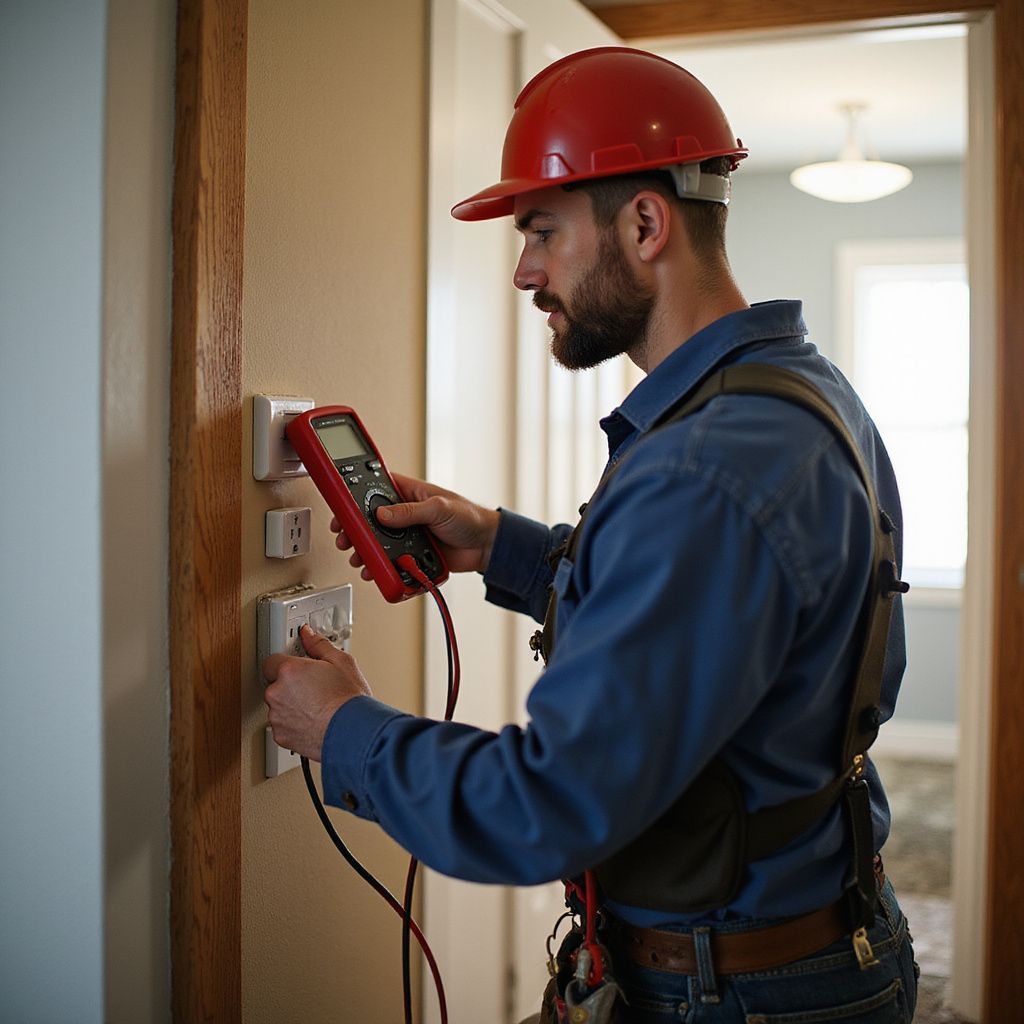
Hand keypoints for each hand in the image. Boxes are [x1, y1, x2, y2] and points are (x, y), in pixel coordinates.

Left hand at [262, 625, 371, 761]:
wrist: (354, 734)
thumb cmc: (349, 701)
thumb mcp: (342, 663)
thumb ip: (319, 645)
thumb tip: (308, 634)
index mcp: (289, 670)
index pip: (272, 661)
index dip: (287, 664)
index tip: (299, 667)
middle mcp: (277, 693)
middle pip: (275, 684)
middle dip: (291, 685)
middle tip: (314, 687)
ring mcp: (277, 716)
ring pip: (278, 706)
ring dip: (291, 705)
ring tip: (316, 706)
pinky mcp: (281, 736)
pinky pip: (282, 725)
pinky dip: (293, 723)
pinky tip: (313, 720)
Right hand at [331, 472, 500, 576]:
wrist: (486, 546)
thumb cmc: (470, 517)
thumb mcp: (439, 508)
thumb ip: (410, 511)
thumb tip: (383, 515)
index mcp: (409, 494)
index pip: (375, 490)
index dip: (355, 498)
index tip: (341, 508)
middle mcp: (404, 514)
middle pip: (370, 521)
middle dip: (354, 530)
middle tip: (344, 538)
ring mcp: (407, 536)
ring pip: (377, 543)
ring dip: (364, 551)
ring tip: (357, 558)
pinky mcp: (412, 555)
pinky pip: (391, 562)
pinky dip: (381, 568)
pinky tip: (374, 571)